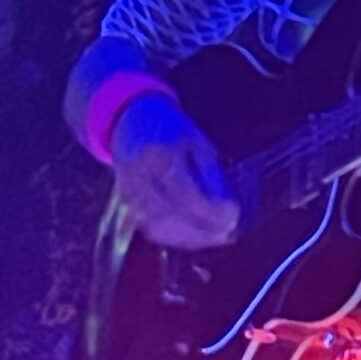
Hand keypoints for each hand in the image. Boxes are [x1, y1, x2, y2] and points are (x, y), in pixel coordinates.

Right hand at [110, 93, 239, 249]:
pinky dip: (176, 237)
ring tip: (218, 236)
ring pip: (160, 227)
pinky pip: (151, 229)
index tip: (234, 215)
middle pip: (171, 215)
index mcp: (159, 156)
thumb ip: (210, 174)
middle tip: (230, 232)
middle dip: (203, 229)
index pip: (184, 192)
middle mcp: (140, 178)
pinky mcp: (127, 204)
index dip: (210, 210)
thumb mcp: (198, 142)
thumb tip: (227, 206)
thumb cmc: (171, 129)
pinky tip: (196, 236)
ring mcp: (130, 193)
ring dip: (191, 238)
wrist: (133, 122)